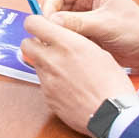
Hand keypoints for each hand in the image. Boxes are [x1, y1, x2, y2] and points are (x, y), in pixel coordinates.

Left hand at [21, 14, 138, 134]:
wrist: (112, 114)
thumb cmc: (112, 83)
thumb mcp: (98, 51)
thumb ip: (74, 42)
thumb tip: (64, 40)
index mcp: (67, 44)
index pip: (33, 24)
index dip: (36, 23)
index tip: (41, 26)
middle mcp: (52, 60)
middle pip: (25, 44)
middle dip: (34, 43)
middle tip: (48, 47)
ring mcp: (47, 80)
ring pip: (35, 64)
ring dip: (45, 63)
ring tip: (66, 70)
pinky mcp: (47, 97)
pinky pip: (43, 83)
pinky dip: (52, 82)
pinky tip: (69, 87)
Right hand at [38, 0, 138, 66]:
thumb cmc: (137, 30)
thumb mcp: (105, 24)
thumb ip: (77, 22)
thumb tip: (51, 22)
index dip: (49, 5)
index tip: (46, 22)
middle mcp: (88, 3)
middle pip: (58, 7)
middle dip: (53, 21)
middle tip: (49, 36)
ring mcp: (88, 19)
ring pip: (63, 23)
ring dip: (61, 33)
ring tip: (60, 45)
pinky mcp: (90, 34)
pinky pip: (71, 36)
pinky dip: (68, 42)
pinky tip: (69, 51)